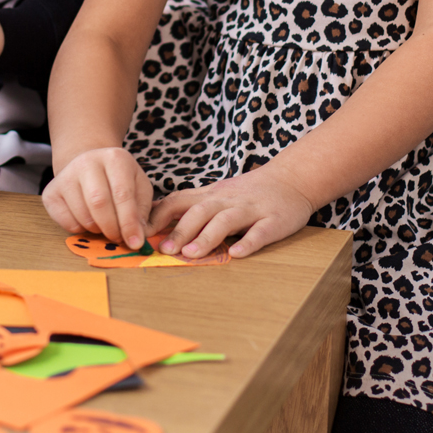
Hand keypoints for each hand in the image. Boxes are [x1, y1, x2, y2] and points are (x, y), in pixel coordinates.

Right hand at [42, 147, 153, 251]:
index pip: (122, 194)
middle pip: (99, 203)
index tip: (135, 243)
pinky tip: (87, 221)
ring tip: (104, 226)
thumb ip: (142, 211)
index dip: (129, 223)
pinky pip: (66, 221)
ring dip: (97, 230)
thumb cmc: (118, 180)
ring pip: (82, 215)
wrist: (89, 167)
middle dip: (112, 228)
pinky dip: (79, 230)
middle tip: (118, 238)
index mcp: (115, 158)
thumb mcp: (138, 187)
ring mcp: (66, 176)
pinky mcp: (51, 192)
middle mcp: (87, 162)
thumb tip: (137, 237)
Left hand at [150, 167, 315, 259]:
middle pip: (200, 211)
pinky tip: (237, 254)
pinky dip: (248, 242)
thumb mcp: (216, 195)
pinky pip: (260, 232)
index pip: (179, 201)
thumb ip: (190, 208)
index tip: (141, 231)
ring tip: (191, 254)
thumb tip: (153, 223)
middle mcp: (227, 201)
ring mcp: (251, 210)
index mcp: (211, 196)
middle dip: (180, 230)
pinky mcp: (273, 220)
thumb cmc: (248, 193)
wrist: (291, 179)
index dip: (159, 215)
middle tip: (164, 249)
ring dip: (207, 237)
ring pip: (226, 220)